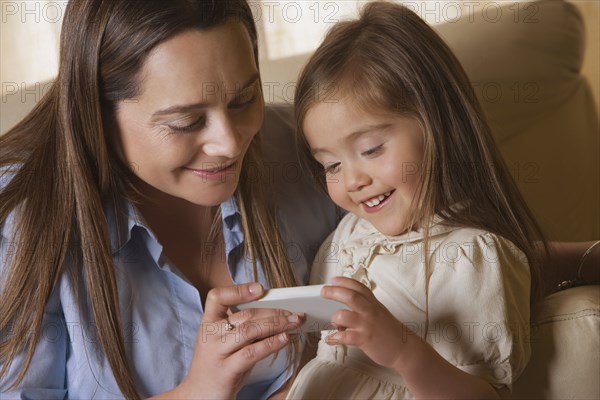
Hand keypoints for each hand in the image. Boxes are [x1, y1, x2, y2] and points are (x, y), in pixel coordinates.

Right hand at [176, 283, 303, 398]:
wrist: (199, 396)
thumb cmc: (218, 366)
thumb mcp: (225, 342)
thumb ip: (243, 327)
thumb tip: (275, 314)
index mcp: (208, 324)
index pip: (217, 297)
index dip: (238, 290)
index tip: (260, 288)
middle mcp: (210, 335)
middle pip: (245, 315)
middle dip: (274, 312)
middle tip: (294, 312)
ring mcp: (216, 353)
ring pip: (250, 330)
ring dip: (277, 325)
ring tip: (294, 323)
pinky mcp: (226, 370)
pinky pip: (252, 352)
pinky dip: (272, 343)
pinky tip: (285, 339)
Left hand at [321, 276, 412, 369]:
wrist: (406, 350)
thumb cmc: (390, 332)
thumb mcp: (379, 313)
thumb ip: (364, 308)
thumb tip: (344, 308)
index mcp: (374, 303)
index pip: (358, 287)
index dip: (344, 282)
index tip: (333, 280)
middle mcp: (370, 312)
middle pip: (350, 296)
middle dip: (334, 292)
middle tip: (324, 291)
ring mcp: (367, 325)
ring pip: (344, 316)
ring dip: (334, 319)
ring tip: (334, 324)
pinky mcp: (364, 339)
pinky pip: (345, 337)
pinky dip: (334, 338)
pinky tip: (330, 339)